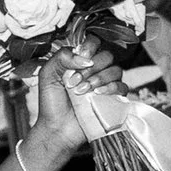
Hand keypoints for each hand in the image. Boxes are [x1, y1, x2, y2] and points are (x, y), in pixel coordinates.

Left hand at [25, 48, 116, 170]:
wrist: (57, 128)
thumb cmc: (51, 102)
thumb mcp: (48, 74)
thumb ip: (62, 57)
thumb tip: (85, 57)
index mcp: (80, 61)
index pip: (93, 43)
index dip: (90, 47)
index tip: (81, 56)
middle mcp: (95, 70)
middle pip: (107, 55)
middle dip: (91, 67)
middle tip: (75, 81)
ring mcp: (105, 84)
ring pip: (116, 70)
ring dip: (98, 78)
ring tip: (82, 91)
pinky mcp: (113, 99)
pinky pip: (123, 87)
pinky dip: (111, 88)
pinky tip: (97, 94)